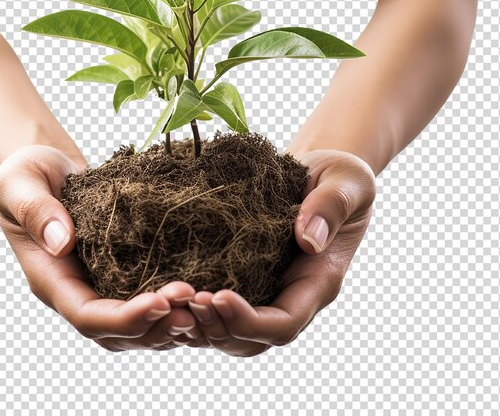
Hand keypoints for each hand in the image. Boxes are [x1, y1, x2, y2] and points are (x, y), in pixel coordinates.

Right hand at [0, 144, 202, 351]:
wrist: (47, 170)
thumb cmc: (27, 173)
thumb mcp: (19, 183)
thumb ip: (35, 210)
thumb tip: (63, 243)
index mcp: (50, 278)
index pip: (87, 316)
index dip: (124, 318)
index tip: (161, 302)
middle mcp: (75, 290)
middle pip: (116, 332)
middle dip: (155, 326)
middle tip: (194, 309)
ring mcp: (98, 284)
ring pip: (133, 326)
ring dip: (168, 322)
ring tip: (203, 307)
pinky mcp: (118, 272)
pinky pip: (144, 299)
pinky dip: (170, 304)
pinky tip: (200, 292)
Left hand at [185, 149, 375, 356]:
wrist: (320, 173)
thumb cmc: (339, 177)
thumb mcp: (347, 182)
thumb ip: (332, 207)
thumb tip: (309, 240)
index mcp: (317, 281)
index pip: (284, 323)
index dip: (249, 320)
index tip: (219, 295)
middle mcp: (289, 295)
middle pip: (251, 341)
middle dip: (216, 328)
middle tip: (186, 300)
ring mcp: (265, 289)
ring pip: (229, 331)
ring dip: (198, 324)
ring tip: (170, 299)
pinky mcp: (245, 276)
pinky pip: (218, 305)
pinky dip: (193, 305)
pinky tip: (167, 287)